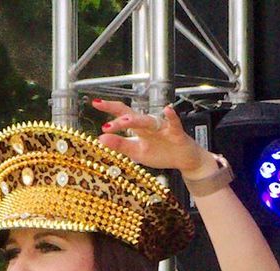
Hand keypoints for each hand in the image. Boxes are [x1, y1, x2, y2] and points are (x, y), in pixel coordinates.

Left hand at [92, 97, 212, 175]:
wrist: (183, 159)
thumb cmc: (161, 153)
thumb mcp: (136, 152)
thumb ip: (119, 145)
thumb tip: (100, 138)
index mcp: (138, 128)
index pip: (122, 114)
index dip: (109, 108)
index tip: (95, 103)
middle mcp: (148, 124)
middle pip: (133, 116)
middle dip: (120, 118)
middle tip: (107, 125)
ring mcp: (162, 127)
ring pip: (148, 121)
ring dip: (137, 120)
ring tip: (125, 120)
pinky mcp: (176, 132)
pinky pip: (173, 123)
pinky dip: (171, 117)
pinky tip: (167, 110)